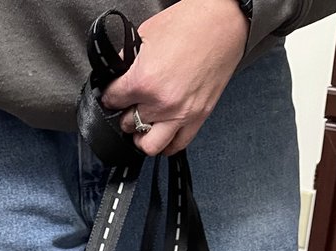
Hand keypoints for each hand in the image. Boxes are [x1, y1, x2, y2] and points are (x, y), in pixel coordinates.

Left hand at [102, 0, 248, 156]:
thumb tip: (119, 74)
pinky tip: (162, 134)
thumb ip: (129, 60)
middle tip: (129, 106)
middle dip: (125, 115)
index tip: (113, 95)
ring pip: (149, 145)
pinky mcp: (198, 117)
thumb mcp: (147, 34)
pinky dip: (167, 144)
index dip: (109, 96)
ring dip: (142, 137)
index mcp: (144, 81)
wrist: (225, 21)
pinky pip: (177, 145)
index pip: (112, 101)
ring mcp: (181, 114)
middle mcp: (161, 103)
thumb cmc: (192, 22)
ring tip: (142, 126)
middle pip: (128, 124)